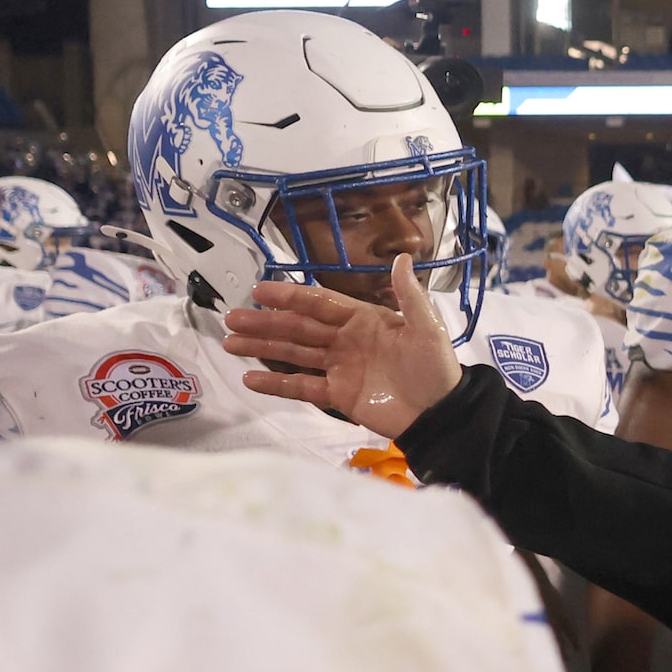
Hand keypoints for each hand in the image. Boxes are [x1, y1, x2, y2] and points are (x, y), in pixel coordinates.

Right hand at [222, 256, 465, 438]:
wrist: (441, 414)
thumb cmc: (436, 368)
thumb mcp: (428, 329)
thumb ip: (409, 296)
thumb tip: (402, 257)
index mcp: (363, 319)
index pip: (319, 304)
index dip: (290, 297)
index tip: (259, 290)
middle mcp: (345, 340)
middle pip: (299, 328)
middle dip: (266, 322)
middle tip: (231, 317)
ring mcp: (339, 368)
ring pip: (294, 354)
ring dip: (263, 348)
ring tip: (230, 342)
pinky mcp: (338, 396)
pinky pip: (301, 387)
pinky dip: (277, 384)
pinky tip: (249, 379)